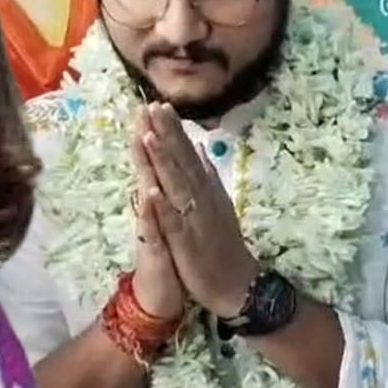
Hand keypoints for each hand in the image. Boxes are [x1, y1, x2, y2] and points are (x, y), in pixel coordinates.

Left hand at [141, 103, 258, 316]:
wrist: (237, 282)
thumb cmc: (222, 244)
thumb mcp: (218, 203)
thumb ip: (207, 175)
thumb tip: (200, 148)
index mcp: (203, 189)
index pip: (186, 154)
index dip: (173, 130)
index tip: (160, 104)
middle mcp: (199, 198)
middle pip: (180, 161)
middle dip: (165, 134)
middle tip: (152, 106)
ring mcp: (193, 218)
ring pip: (175, 185)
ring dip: (163, 161)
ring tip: (149, 135)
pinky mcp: (186, 242)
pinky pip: (172, 222)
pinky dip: (163, 206)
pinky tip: (152, 190)